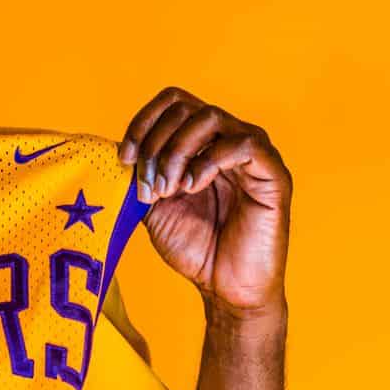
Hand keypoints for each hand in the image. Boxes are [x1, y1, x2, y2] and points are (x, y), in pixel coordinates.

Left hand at [119, 87, 291, 315]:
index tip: (124, 158)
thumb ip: (140, 172)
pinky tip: (192, 187)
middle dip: (155, 144)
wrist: (225, 287)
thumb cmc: (194, 247)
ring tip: (168, 190)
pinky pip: (243, 144)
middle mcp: (227, 140)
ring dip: (177, 152)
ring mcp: (252, 154)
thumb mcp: (152, 205)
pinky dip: (208, 161)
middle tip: (148, 187)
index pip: (172, 102)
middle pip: (184, 107)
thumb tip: (116, 147)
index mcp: (201, 143)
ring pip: (210, 117)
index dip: (142, 123)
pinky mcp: (273, 173)